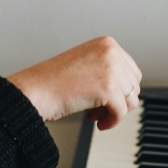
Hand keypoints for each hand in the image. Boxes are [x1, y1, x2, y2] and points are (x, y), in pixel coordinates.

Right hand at [8, 36, 141, 129]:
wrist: (33, 91)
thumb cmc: (52, 82)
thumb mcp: (86, 65)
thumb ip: (108, 70)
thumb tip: (130, 91)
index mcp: (107, 44)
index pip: (131, 71)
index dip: (120, 90)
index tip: (106, 99)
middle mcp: (111, 52)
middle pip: (134, 86)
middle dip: (119, 101)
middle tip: (99, 109)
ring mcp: (111, 69)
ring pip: (130, 100)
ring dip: (115, 112)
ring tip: (96, 115)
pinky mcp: (108, 88)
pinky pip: (121, 112)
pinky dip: (111, 121)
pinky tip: (98, 123)